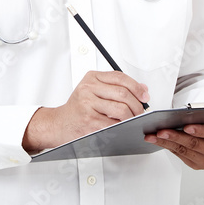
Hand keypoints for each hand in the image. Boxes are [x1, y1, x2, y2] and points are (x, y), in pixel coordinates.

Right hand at [23, 71, 148, 152]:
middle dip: (137, 105)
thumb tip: (142, 88)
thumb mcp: (93, 91)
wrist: (59, 124)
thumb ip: (116, 87)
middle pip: (123, 93)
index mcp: (91, 78)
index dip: (136, 86)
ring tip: (131, 120)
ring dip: (132, 117)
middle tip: (140, 112)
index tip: (144, 95)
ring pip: (121, 109)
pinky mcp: (90, 121)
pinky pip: (114, 124)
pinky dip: (123, 127)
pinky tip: (122, 127)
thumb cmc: (78, 108)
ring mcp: (88, 105)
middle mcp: (88, 89)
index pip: (119, 77)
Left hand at [144, 124, 203, 169]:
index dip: (200, 130)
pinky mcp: (198, 165)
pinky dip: (167, 147)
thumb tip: (189, 111)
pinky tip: (157, 140)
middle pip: (196, 144)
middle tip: (161, 131)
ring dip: (166, 143)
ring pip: (185, 151)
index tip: (186, 126)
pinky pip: (180, 155)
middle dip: (176, 136)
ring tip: (152, 135)